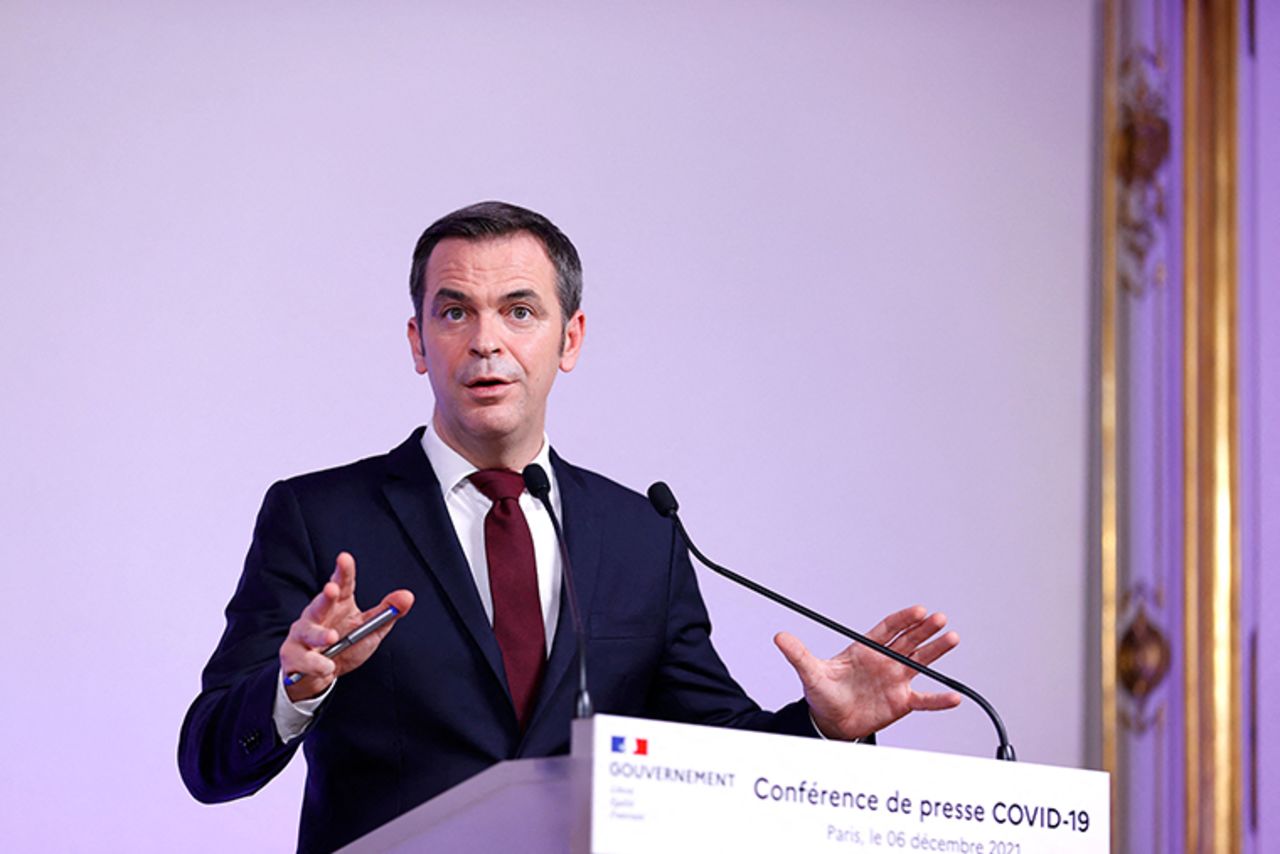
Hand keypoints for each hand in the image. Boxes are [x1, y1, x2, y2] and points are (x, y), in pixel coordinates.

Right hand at [280, 552, 414, 701]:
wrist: (319, 676)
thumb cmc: (345, 647)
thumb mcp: (369, 630)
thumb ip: (386, 613)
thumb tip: (407, 596)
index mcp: (338, 604)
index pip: (342, 584)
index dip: (343, 571)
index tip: (344, 558)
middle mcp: (317, 615)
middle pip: (320, 603)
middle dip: (326, 596)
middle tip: (332, 588)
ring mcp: (302, 635)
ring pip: (308, 631)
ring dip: (320, 634)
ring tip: (333, 638)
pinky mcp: (292, 656)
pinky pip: (303, 659)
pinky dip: (316, 663)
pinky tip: (327, 666)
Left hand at [774, 605, 961, 739]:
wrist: (830, 722)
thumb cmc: (823, 694)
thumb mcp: (809, 672)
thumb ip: (798, 654)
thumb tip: (780, 637)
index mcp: (865, 650)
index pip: (888, 628)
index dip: (903, 619)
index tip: (918, 610)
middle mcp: (884, 662)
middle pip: (908, 641)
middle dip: (924, 629)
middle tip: (939, 618)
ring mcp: (895, 680)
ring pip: (920, 662)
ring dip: (936, 652)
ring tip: (952, 638)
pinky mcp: (900, 702)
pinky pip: (924, 700)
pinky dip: (938, 699)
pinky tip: (953, 696)